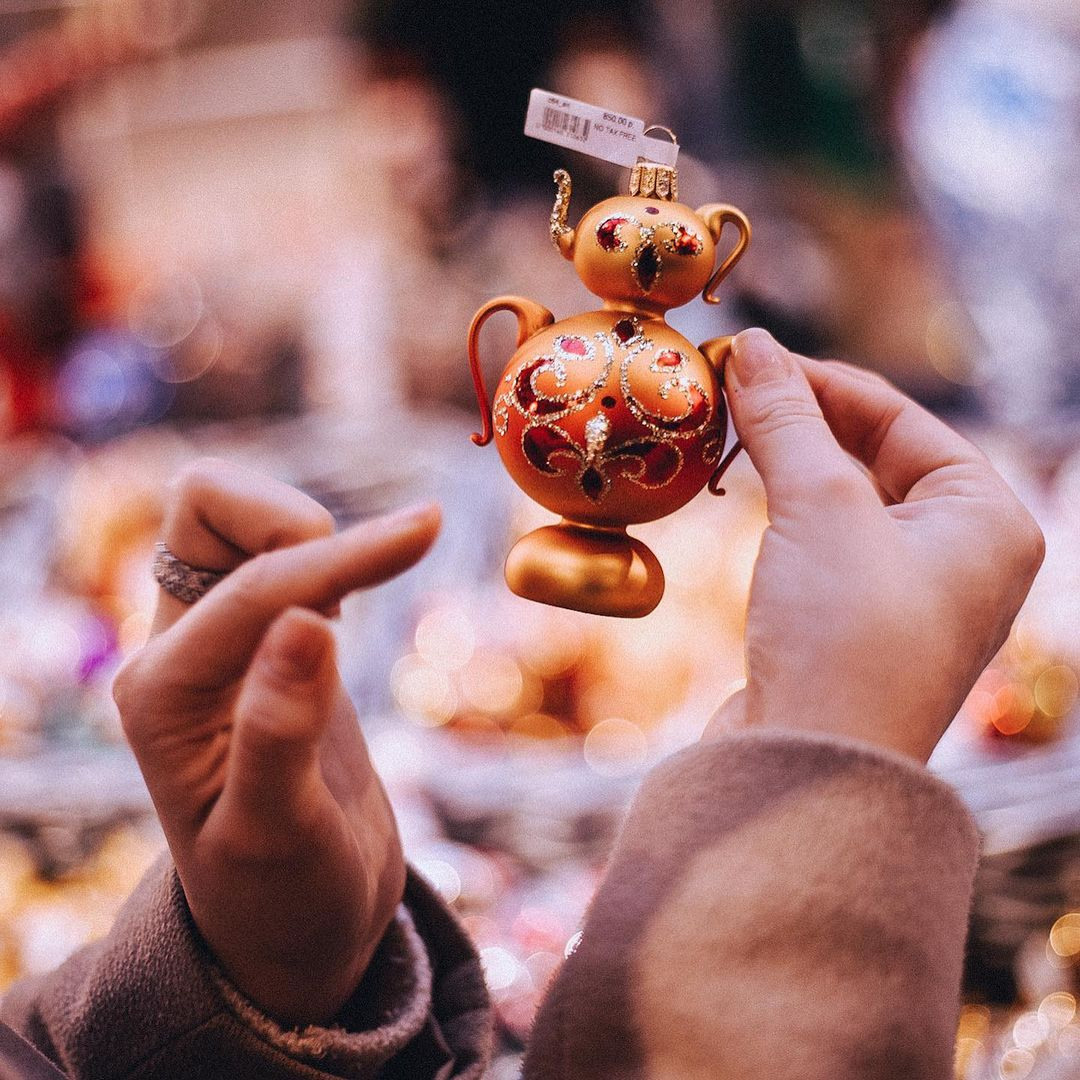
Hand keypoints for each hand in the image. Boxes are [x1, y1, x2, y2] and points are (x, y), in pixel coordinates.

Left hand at [113, 459, 439, 1024]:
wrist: (296, 923)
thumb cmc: (282, 897)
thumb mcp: (279, 837)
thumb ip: (281, 731)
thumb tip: (308, 620)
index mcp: (163, 693)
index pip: (255, 585)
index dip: (344, 555)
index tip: (430, 526)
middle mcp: (177, 652)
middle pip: (209, 509)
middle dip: (298, 521)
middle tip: (370, 577)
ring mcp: (216, 641)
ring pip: (238, 519)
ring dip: (309, 529)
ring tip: (368, 585)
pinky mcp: (259, 641)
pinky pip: (273, 551)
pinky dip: (324, 547)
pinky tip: (359, 589)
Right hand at [706, 329, 1043, 761]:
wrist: (807, 772)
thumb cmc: (843, 634)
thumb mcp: (820, 508)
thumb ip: (786, 421)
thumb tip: (752, 345)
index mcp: (987, 521)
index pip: (901, 419)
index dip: (821, 382)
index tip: (747, 359)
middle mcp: (959, 556)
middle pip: (873, 456)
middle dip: (800, 423)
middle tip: (728, 392)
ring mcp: (905, 595)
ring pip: (842, 500)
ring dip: (785, 465)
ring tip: (725, 436)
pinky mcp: (853, 625)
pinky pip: (821, 543)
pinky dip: (781, 512)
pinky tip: (739, 497)